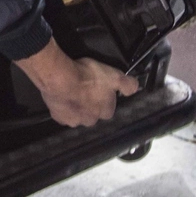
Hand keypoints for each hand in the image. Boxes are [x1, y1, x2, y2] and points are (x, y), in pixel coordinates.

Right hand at [14, 39, 138, 127]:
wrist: (61, 79)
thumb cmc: (89, 77)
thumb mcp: (114, 75)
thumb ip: (128, 84)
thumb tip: (136, 88)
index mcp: (106, 112)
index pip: (108, 108)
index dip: (104, 97)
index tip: (99, 87)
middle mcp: (91, 121)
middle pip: (93, 114)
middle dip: (90, 105)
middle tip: (85, 89)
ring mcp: (74, 121)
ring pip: (78, 115)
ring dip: (76, 107)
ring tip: (72, 92)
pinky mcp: (59, 118)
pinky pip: (63, 115)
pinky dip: (63, 108)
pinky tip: (62, 97)